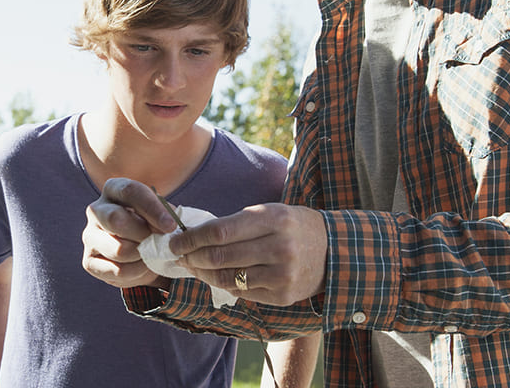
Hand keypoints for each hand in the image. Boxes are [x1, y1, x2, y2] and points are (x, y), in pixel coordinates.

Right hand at [81, 178, 178, 288]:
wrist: (143, 255)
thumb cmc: (152, 227)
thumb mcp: (161, 215)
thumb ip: (165, 216)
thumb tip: (168, 225)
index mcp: (113, 189)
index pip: (129, 191)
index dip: (152, 208)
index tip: (171, 226)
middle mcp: (96, 210)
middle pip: (115, 219)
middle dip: (144, 234)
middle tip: (161, 243)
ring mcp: (89, 236)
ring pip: (118, 249)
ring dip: (143, 256)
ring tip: (153, 255)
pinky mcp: (89, 261)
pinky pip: (117, 270)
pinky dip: (137, 272)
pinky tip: (144, 267)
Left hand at [171, 203, 326, 306]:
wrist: (333, 251)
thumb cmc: (292, 227)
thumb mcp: (270, 213)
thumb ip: (235, 224)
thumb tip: (194, 236)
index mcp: (273, 218)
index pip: (220, 231)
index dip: (192, 238)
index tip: (176, 241)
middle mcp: (278, 246)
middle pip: (220, 256)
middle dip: (193, 257)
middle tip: (180, 256)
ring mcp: (281, 274)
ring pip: (227, 278)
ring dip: (204, 274)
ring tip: (194, 267)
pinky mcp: (282, 295)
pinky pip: (243, 292)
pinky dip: (225, 284)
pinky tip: (218, 277)